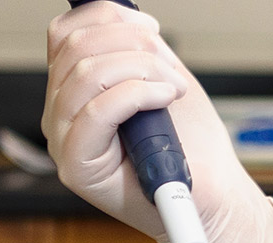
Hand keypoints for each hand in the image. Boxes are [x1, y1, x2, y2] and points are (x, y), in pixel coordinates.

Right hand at [45, 2, 272, 242]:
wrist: (212, 195)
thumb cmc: (189, 144)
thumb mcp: (161, 78)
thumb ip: (136, 48)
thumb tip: (125, 15)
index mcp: (73, 90)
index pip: (64, 34)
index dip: (107, 18)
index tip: (151, 31)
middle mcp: (59, 114)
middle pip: (76, 48)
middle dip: (134, 46)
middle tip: (168, 68)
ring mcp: (63, 141)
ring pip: (86, 74)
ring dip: (142, 70)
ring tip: (172, 89)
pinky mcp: (77, 168)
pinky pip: (98, 110)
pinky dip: (140, 94)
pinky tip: (165, 100)